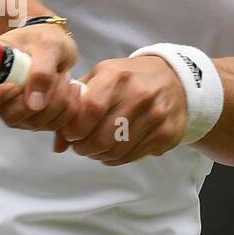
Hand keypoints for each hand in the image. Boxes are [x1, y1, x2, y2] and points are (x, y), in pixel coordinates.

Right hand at [0, 22, 82, 132]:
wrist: (56, 47)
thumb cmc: (44, 38)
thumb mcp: (47, 45)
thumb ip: (41, 70)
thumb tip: (34, 104)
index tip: (16, 85)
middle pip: (9, 115)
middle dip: (41, 98)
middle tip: (57, 75)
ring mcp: (12, 110)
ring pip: (32, 122)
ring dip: (58, 103)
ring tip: (65, 78)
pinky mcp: (31, 120)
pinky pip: (49, 125)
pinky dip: (66, 110)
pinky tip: (69, 90)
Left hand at [54, 55, 187, 164]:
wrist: (175, 79)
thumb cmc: (129, 79)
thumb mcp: (101, 78)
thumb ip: (76, 104)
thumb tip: (59, 143)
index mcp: (118, 76)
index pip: (91, 108)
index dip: (76, 128)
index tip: (71, 134)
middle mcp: (140, 94)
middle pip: (102, 136)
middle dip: (84, 148)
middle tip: (81, 147)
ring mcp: (156, 115)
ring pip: (117, 151)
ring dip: (99, 155)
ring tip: (96, 148)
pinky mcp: (167, 133)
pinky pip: (133, 156)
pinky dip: (117, 158)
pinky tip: (113, 149)